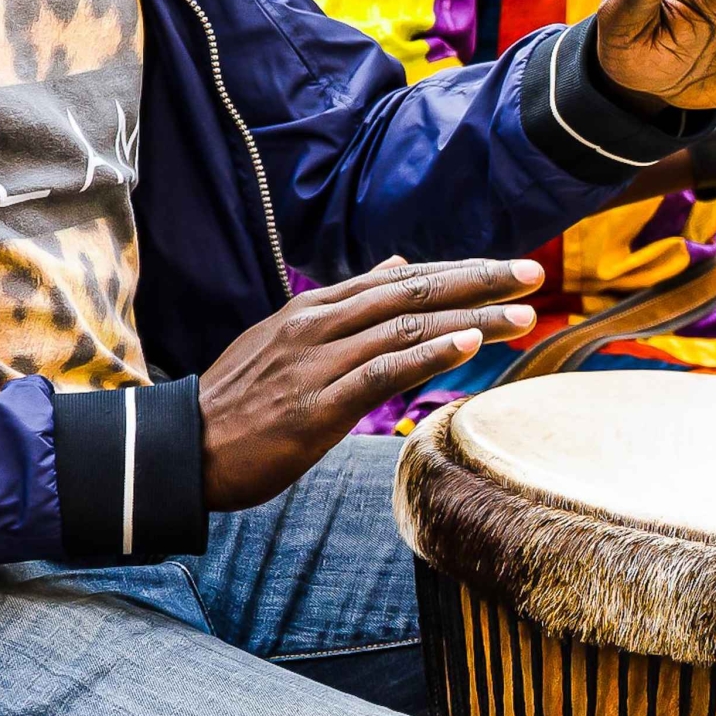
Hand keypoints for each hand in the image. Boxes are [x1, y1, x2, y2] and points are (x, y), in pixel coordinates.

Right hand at [198, 257, 542, 511]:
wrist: (182, 450)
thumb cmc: (245, 399)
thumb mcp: (292, 336)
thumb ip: (349, 302)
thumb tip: (397, 264)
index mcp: (318, 307)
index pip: (404, 278)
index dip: (461, 270)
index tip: (511, 269)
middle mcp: (321, 324)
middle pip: (414, 291)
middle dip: (480, 281)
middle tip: (533, 276)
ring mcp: (319, 362)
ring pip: (408, 327)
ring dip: (472, 318)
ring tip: (523, 316)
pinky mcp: (318, 404)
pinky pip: (384, 371)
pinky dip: (430, 353)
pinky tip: (470, 344)